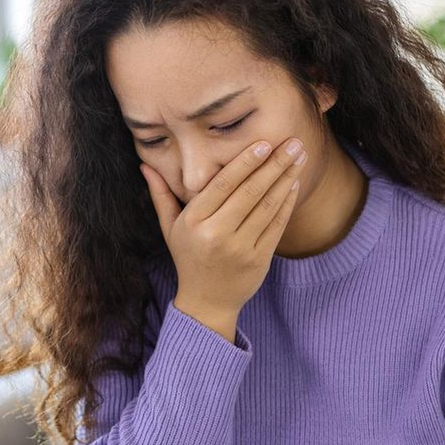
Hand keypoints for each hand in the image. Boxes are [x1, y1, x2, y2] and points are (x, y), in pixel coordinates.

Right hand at [140, 137, 305, 316]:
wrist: (207, 302)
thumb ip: (161, 195)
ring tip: (299, 156)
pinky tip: (294, 183)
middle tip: (293, 142)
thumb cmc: (188, 258)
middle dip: (274, 164)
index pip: (223, 185)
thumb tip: (145, 166)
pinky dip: (287, 202)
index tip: (263, 143)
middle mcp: (216, 234)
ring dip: (286, 179)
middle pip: (250, 192)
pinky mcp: (259, 259)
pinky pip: (276, 225)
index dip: (245, 162)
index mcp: (194, 222)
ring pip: (267, 206)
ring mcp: (240, 248)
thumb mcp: (170, 228)